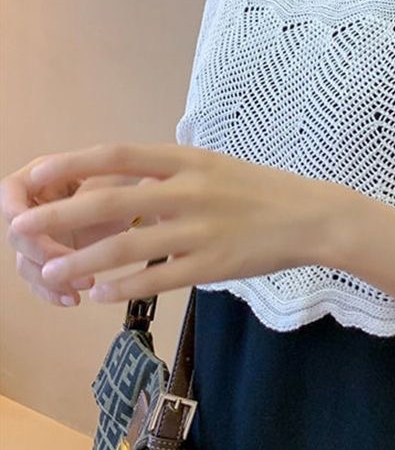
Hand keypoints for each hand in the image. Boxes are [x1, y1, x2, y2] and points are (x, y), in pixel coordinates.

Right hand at [1, 154, 150, 306]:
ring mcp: (43, 234)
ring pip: (27, 262)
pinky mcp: (53, 258)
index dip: (16, 211)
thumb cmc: (128, 183)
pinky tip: (73, 300)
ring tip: (82, 286)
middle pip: (18, 234)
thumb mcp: (120, 181)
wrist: (141, 206)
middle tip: (67, 264)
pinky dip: (54, 292)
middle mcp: (37, 206)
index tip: (30, 228)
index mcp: (45, 175)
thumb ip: (109, 189)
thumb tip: (122, 191)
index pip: (11, 191)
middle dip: (42, 254)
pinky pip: (43, 279)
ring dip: (49, 279)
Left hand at [8, 142, 352, 303]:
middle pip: (112, 201)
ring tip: (49, 274)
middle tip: (21, 228)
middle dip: (60, 216)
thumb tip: (122, 185)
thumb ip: (172, 173)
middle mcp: (191, 190)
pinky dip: (124, 287)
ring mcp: (201, 229)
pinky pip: (158, 278)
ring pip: (127, 246)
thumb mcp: (215, 167)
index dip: (74, 162)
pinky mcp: (213, 265)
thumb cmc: (260, 190)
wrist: (310, 216)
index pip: (120, 156)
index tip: (37, 171)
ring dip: (82, 261)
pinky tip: (101, 293)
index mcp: (189, 161)